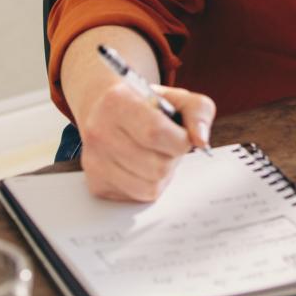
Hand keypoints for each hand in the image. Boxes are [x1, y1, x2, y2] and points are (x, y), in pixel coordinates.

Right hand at [77, 80, 215, 202]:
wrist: (105, 110)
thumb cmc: (144, 104)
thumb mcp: (177, 97)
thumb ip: (198, 112)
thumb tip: (201, 140)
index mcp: (116, 102)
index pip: (156, 133)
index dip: (180, 140)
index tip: (182, 135)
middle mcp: (99, 132)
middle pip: (156, 166)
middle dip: (172, 158)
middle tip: (167, 144)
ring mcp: (94, 161)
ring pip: (149, 187)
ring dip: (163, 175)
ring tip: (155, 155)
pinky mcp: (96, 183)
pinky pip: (137, 197)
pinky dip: (148, 185)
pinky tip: (142, 166)